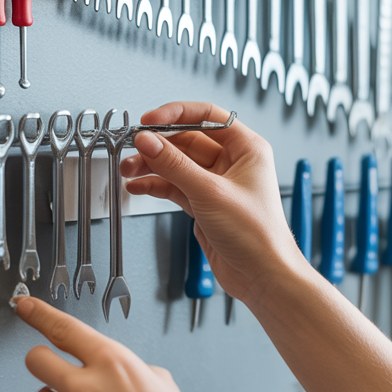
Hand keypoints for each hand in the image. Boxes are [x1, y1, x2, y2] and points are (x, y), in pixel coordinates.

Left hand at [15, 297, 225, 391]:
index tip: (25, 307)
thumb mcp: (161, 384)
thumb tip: (108, 370)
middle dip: (46, 362)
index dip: (38, 313)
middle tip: (59, 371)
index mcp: (114, 364)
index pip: (63, 329)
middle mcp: (87, 390)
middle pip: (36, 360)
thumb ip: (126, 368)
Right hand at [121, 102, 308, 304]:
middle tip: (134, 148)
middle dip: (158, 144)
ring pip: (178, 164)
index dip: (176, 114)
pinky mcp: (204, 204)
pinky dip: (156, 185)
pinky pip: (175, 186)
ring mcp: (216, 184)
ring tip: (129, 169)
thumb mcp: (211, 193)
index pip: (207, 116)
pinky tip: (138, 186)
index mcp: (246, 148)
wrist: (262, 277)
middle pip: (187, 140)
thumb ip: (175, 165)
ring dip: (152, 165)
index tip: (150, 121)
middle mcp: (233, 163)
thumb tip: (149, 141)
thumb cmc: (258, 236)